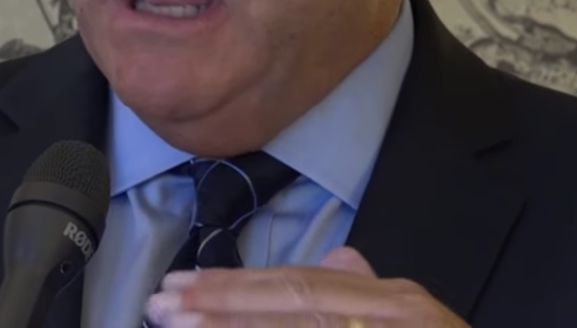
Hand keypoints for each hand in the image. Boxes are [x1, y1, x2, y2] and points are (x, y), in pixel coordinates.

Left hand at [145, 247, 469, 326]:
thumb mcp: (413, 323)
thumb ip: (369, 295)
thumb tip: (339, 257)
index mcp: (399, 303)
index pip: (304, 284)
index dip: (239, 285)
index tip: (183, 285)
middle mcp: (397, 316)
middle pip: (296, 304)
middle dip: (223, 304)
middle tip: (162, 303)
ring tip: (179, 327)